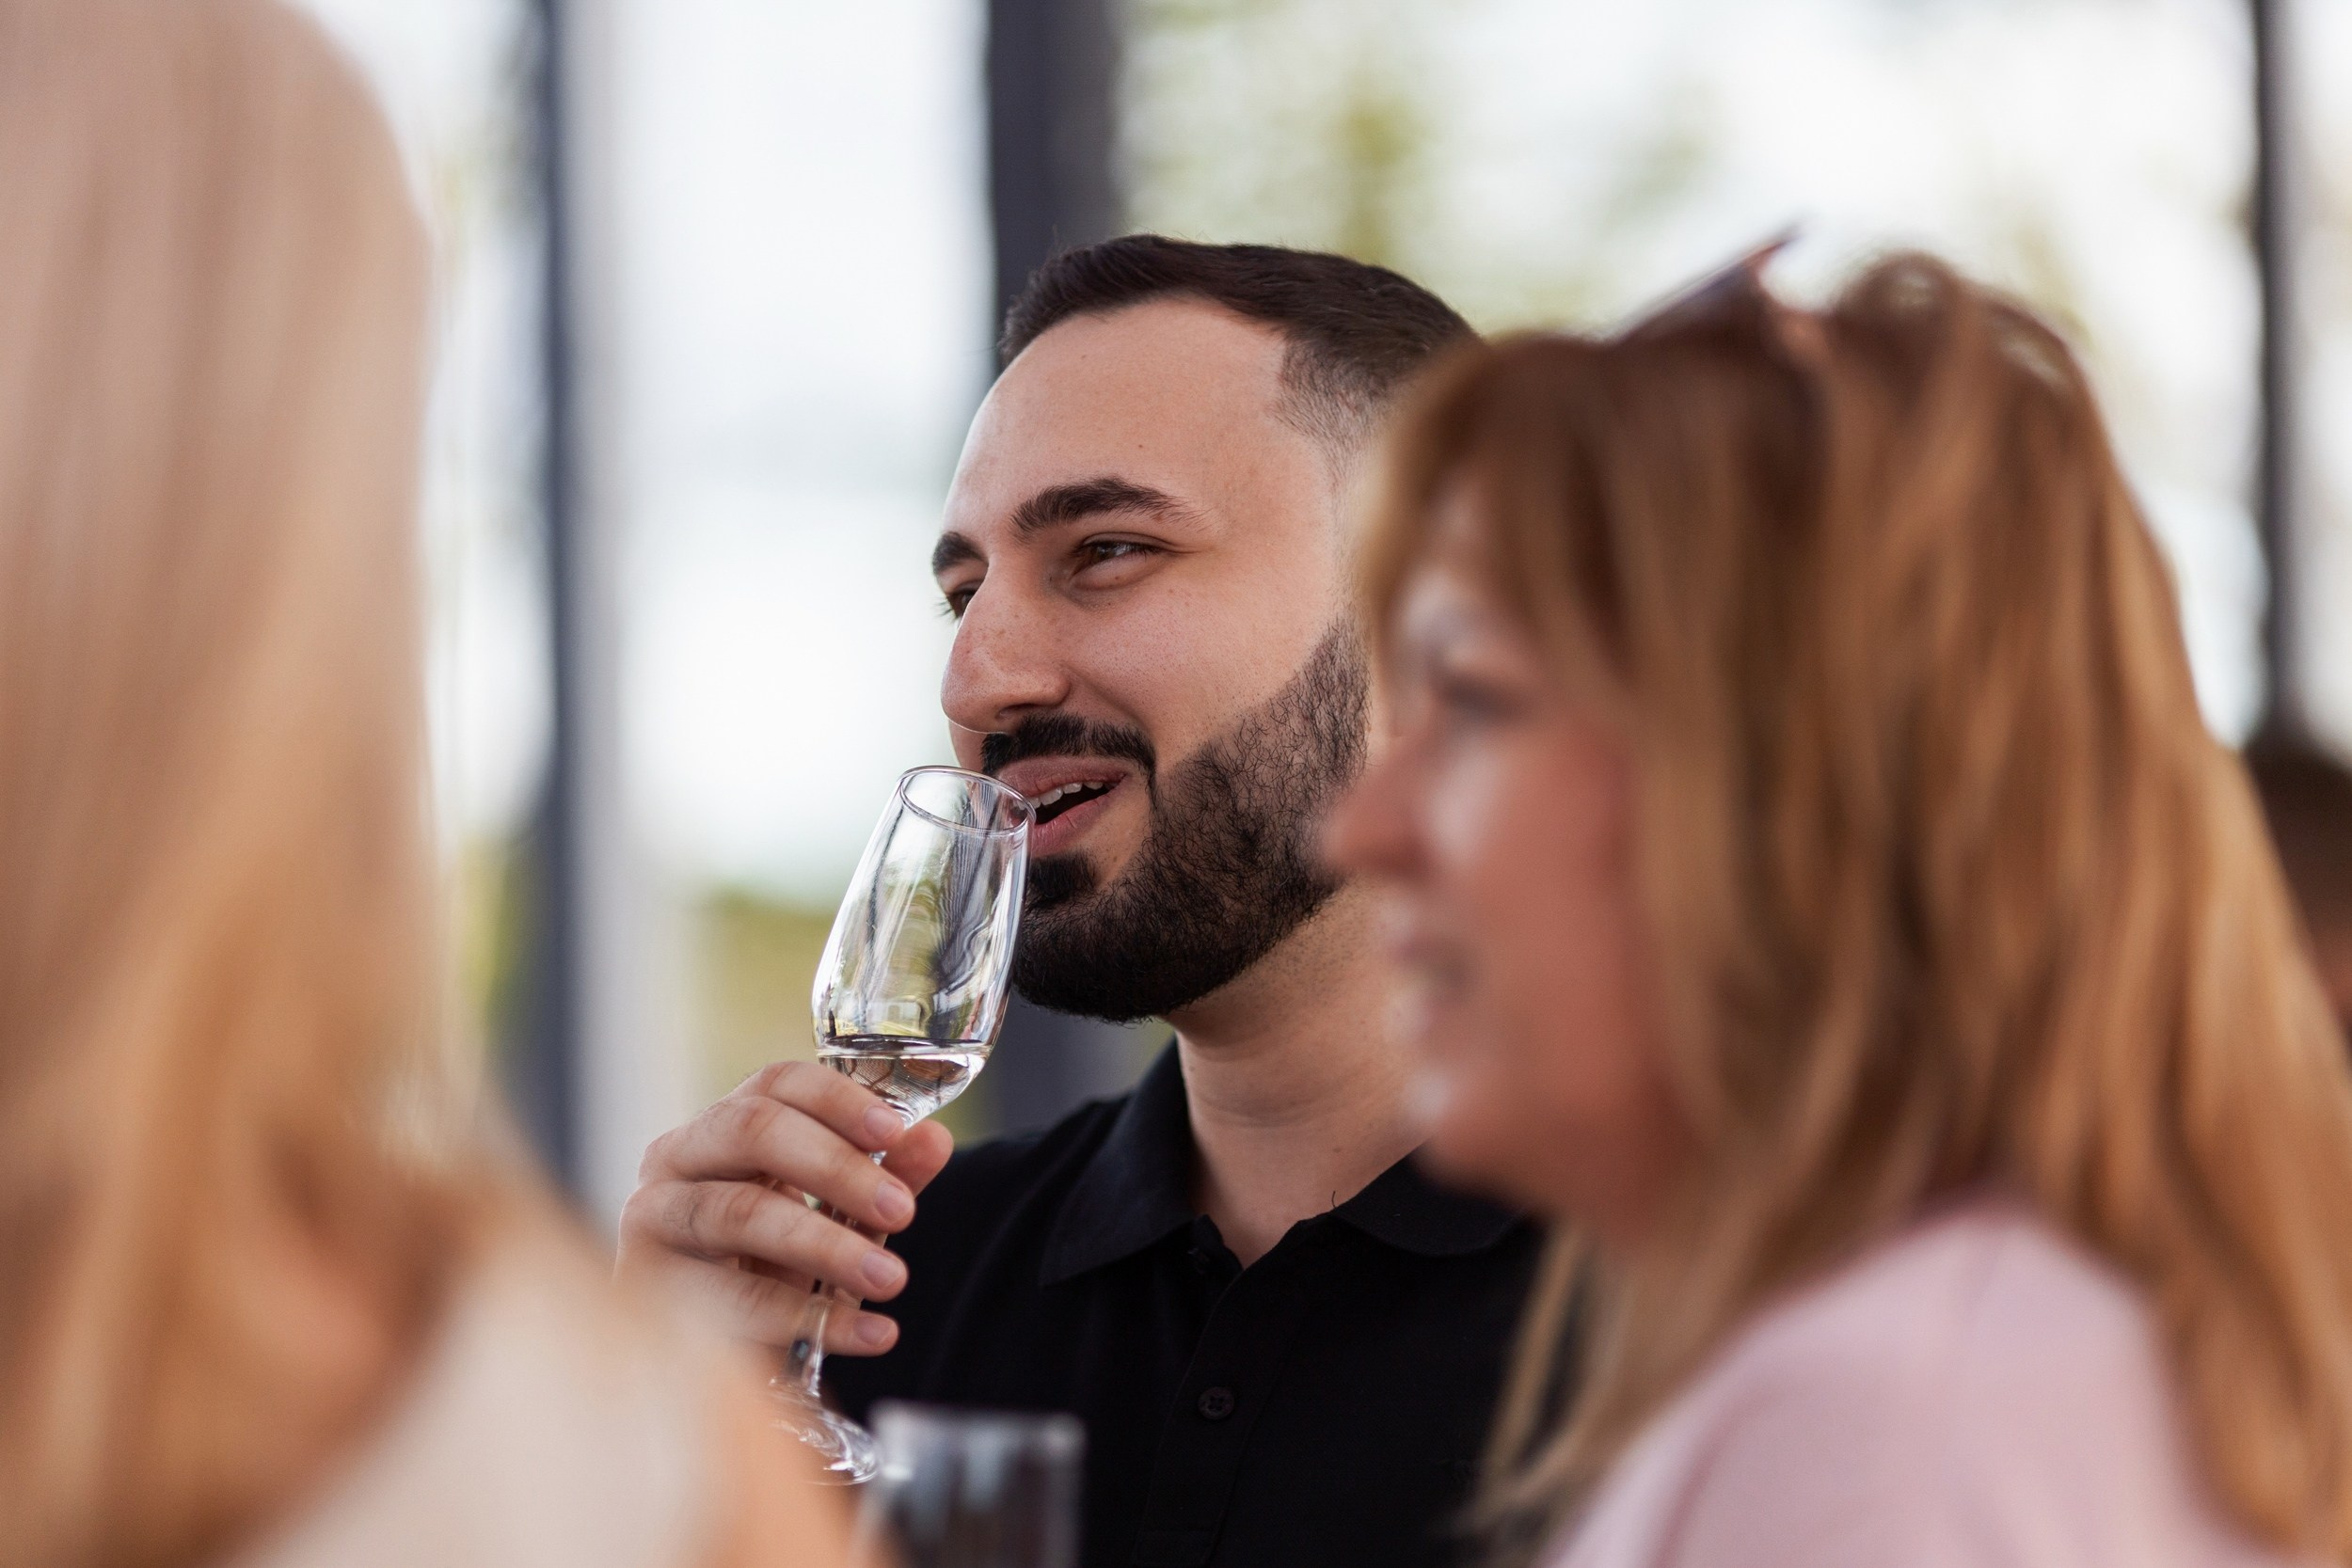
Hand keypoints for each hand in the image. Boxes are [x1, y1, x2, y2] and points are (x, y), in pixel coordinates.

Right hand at [617, 1060, 954, 1355]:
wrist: (699, 1349)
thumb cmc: (768, 1262)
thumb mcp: (836, 1218)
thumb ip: (886, 1177)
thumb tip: (934, 1140)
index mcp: (726, 1123)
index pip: (778, 1083)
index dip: (838, 1100)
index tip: (895, 1131)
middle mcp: (679, 1156)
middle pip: (754, 1130)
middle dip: (837, 1168)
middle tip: (903, 1210)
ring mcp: (655, 1217)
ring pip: (740, 1212)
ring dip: (826, 1245)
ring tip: (891, 1278)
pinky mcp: (649, 1287)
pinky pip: (734, 1300)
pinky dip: (811, 1318)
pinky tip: (870, 1332)